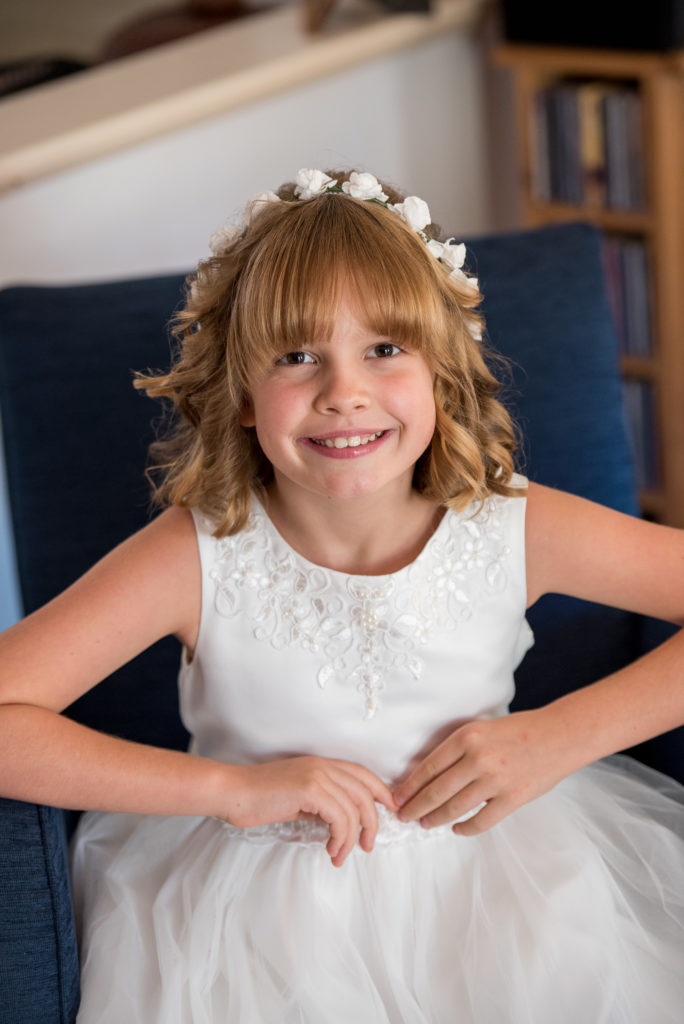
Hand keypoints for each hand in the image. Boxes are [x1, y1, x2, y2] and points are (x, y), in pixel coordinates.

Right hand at [222, 756, 397, 866]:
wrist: (233, 792)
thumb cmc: (259, 799)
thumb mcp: (298, 799)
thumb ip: (322, 805)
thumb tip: (341, 824)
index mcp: (322, 765)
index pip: (362, 774)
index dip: (381, 791)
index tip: (391, 809)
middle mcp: (323, 766)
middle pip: (365, 793)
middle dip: (372, 823)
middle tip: (366, 846)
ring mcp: (317, 775)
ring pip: (354, 809)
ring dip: (351, 839)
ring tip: (339, 855)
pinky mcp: (310, 789)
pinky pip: (340, 817)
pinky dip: (341, 838)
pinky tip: (331, 850)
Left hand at [394, 710, 577, 835]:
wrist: (559, 736)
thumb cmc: (519, 730)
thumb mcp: (482, 728)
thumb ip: (459, 748)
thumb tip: (430, 773)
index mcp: (467, 737)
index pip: (429, 767)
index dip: (410, 786)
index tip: (397, 797)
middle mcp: (478, 759)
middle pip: (437, 790)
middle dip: (416, 806)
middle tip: (404, 815)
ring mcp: (496, 781)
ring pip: (456, 808)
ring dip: (436, 818)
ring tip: (425, 823)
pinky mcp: (513, 798)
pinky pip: (482, 821)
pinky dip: (465, 828)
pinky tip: (456, 829)